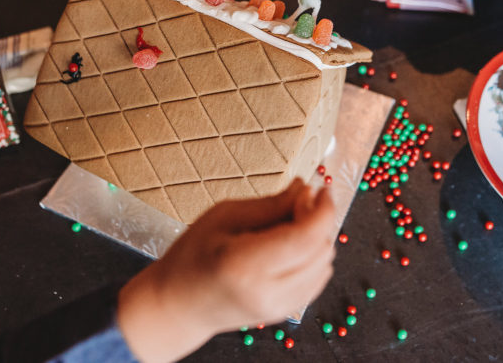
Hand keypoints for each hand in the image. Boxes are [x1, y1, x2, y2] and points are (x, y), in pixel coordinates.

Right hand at [117, 179, 335, 362]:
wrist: (177, 305)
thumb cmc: (192, 257)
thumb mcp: (224, 217)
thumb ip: (270, 205)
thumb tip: (305, 189)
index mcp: (245, 265)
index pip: (306, 236)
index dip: (322, 209)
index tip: (320, 189)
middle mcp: (267, 292)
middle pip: (320, 249)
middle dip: (318, 220)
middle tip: (298, 201)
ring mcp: (278, 308)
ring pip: (324, 265)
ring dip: (317, 239)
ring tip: (290, 224)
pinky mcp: (284, 313)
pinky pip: (317, 280)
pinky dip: (314, 257)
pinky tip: (293, 245)